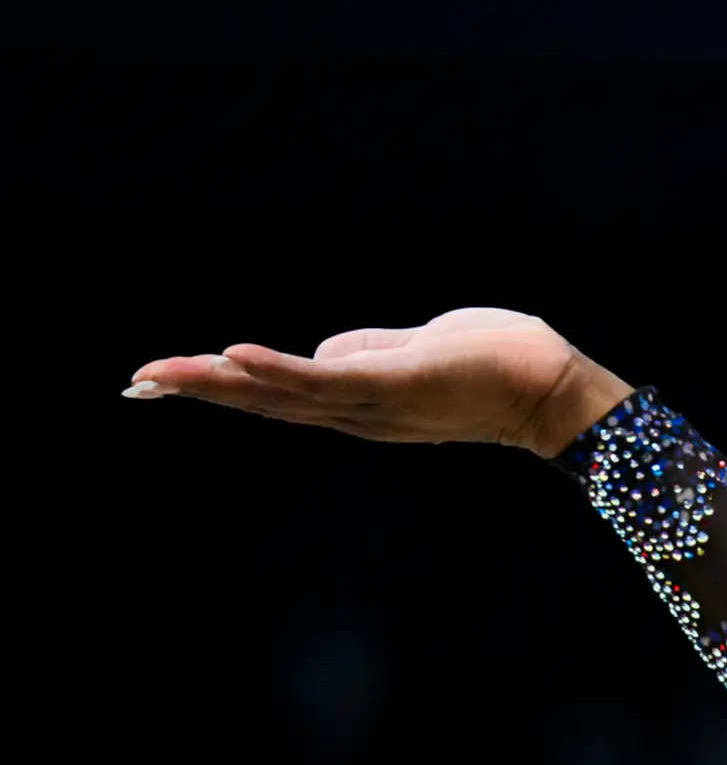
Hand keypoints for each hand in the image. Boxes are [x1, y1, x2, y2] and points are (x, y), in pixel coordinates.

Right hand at [126, 309, 633, 455]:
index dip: (219, 386)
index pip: (276, 395)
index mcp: (357, 402)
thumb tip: (320, 354)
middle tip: (137, 383)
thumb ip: (364, 353)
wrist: (552, 386)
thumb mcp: (414, 352)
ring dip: (220, 382)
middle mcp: (357, 412)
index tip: (160, 381)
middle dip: (199, 390)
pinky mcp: (394, 387)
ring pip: (283, 394)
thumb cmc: (492, 362)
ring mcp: (373, 402)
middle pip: (265, 401)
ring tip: (164, 372)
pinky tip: (234, 358)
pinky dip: (279, 370)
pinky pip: (326, 381)